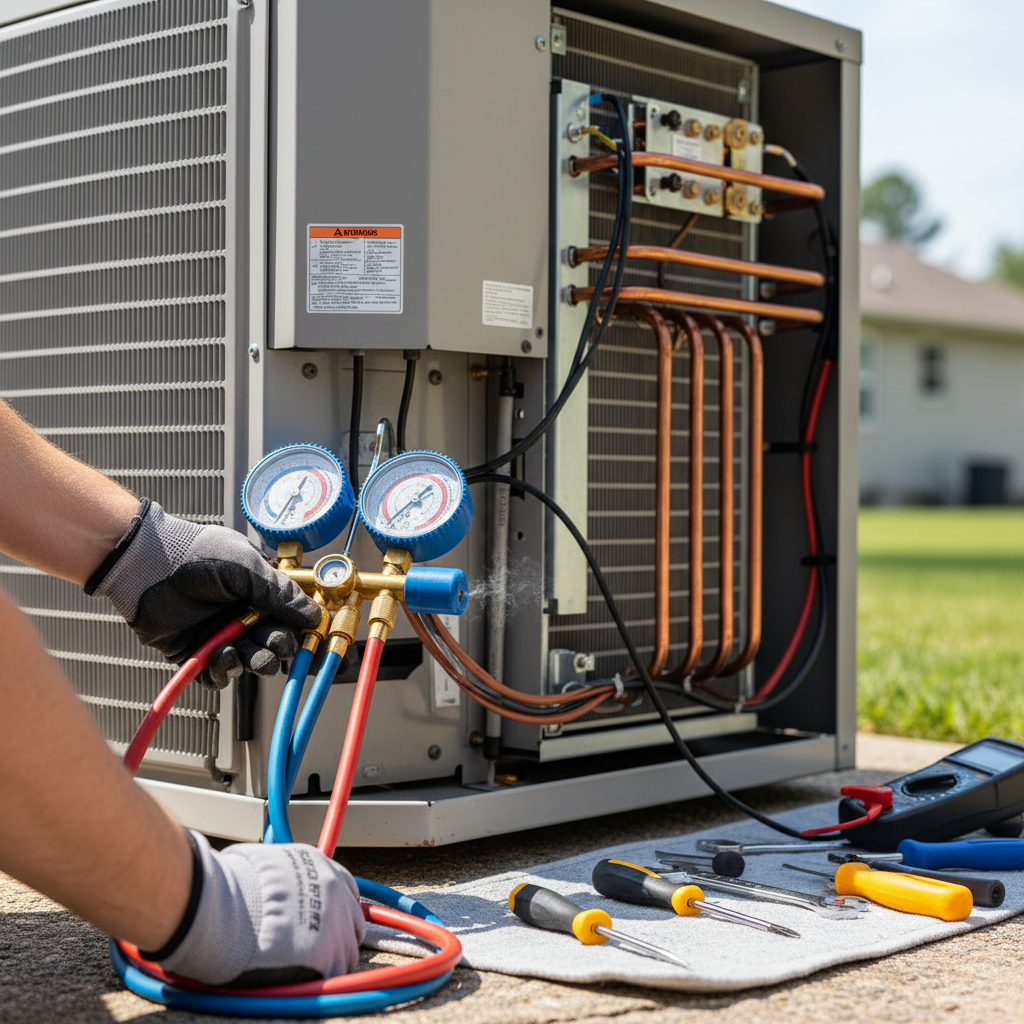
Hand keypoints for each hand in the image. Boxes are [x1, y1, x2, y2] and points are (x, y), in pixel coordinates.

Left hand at [89, 501, 320, 688]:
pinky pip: (217, 675)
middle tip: (275, 646)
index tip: (305, 637)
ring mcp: (220, 635)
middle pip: (273, 644)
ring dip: (253, 661)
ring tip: (244, 652)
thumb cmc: (198, 554)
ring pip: (249, 662)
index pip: (289, 618)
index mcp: (259, 593)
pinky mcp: (196, 653)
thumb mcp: (248, 567)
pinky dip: (223, 671)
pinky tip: (222, 655)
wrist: (149, 564)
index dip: (298, 630)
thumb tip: (313, 615)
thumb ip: (281, 594)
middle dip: (277, 649)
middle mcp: (243, 616)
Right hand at [144, 832, 365, 986]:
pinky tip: (306, 984)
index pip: (346, 890)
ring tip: (310, 972)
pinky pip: (334, 976)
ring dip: (333, 962)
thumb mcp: (261, 860)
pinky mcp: (327, 956)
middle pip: (352, 922)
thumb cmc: (232, 882)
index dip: (336, 909)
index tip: (327, 921)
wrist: (225, 906)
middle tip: (320, 950)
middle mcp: (336, 893)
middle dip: (339, 936)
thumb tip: (261, 875)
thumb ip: (276, 871)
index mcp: (321, 867)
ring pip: (347, 952)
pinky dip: (323, 982)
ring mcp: (335, 925)